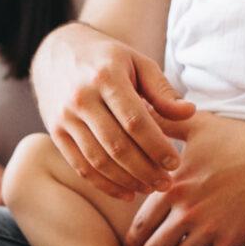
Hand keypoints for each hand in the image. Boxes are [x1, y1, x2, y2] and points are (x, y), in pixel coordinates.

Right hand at [30, 23, 195, 200]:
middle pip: (116, 145)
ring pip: (98, 160)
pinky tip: (126, 192)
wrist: (58, 53)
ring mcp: (65, 118)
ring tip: (149, 188)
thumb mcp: (138, 63)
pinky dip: (104, 184)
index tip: (175, 163)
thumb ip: (162, 90)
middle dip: (144, 169)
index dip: (156, 146)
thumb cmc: (107, 59)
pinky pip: (81, 166)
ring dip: (126, 181)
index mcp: (106, 77)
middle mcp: (81, 98)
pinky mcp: (55, 133)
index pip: (135, 121)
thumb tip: (188, 113)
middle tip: (166, 183)